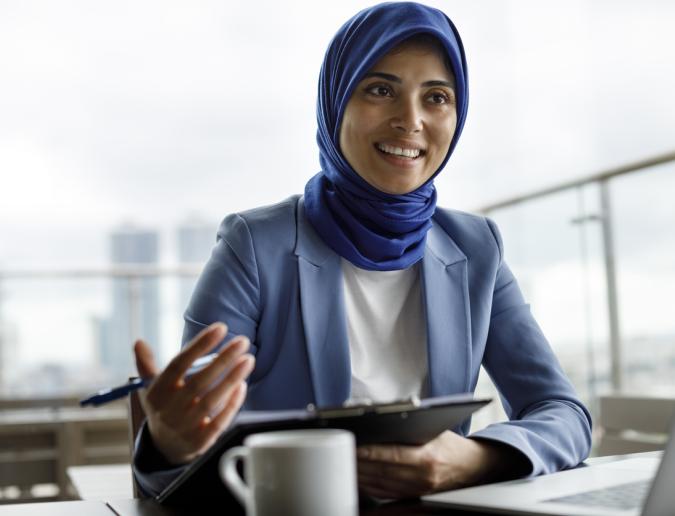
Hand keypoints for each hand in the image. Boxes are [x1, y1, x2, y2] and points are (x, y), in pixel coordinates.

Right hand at [134, 322, 254, 464]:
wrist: (165, 448)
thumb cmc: (165, 407)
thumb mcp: (152, 388)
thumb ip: (147, 365)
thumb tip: (138, 342)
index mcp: (157, 392)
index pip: (179, 364)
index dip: (200, 345)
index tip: (221, 327)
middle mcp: (169, 410)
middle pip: (198, 382)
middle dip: (223, 360)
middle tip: (243, 341)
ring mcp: (184, 427)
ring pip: (211, 401)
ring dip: (231, 379)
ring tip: (248, 359)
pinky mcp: (200, 441)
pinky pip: (219, 422)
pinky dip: (231, 404)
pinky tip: (242, 385)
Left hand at [357, 430, 527, 499]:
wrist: (472, 468)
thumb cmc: (450, 444)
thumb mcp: (434, 430)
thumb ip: (409, 427)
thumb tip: (379, 419)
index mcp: (427, 458)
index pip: (391, 455)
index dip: (369, 451)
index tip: (353, 444)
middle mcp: (421, 478)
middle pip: (381, 471)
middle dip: (358, 461)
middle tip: (339, 450)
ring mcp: (417, 490)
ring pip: (379, 483)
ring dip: (359, 473)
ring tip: (343, 461)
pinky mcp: (413, 497)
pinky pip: (384, 492)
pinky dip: (368, 484)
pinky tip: (357, 475)